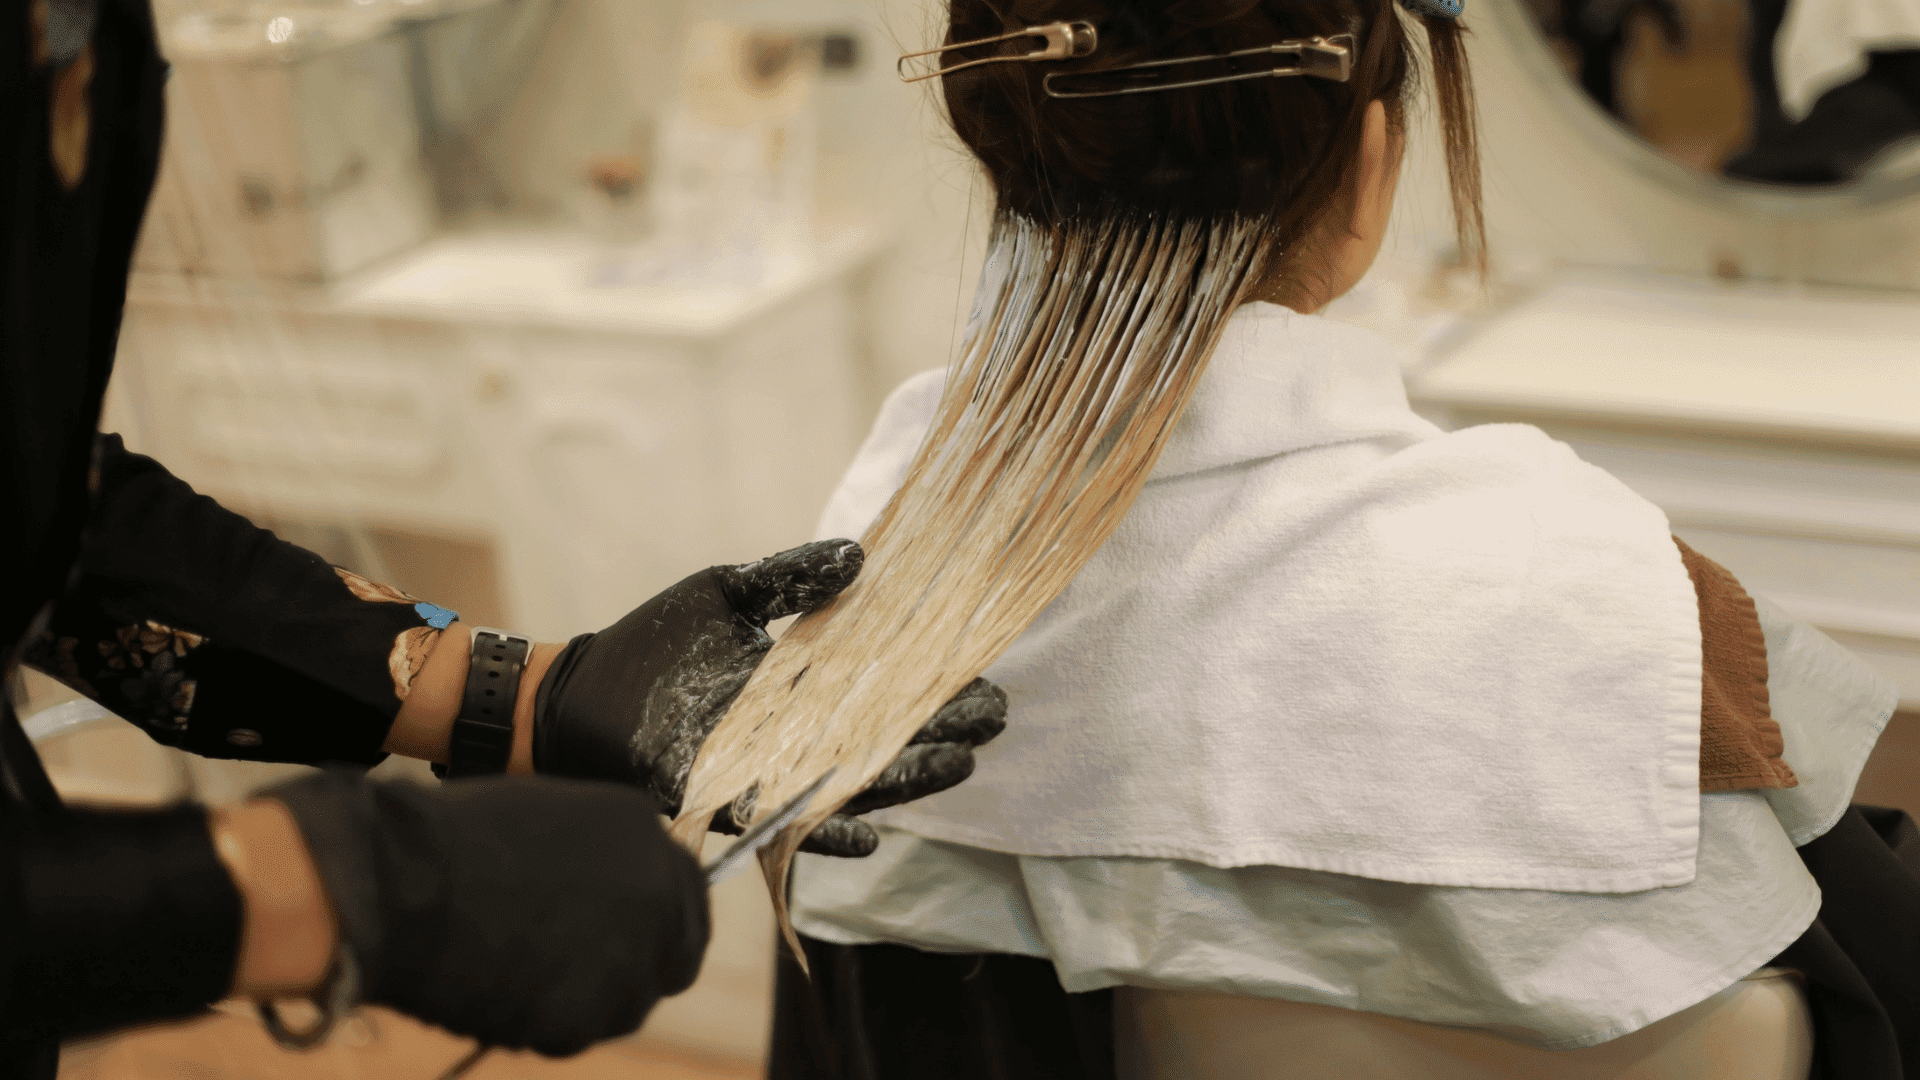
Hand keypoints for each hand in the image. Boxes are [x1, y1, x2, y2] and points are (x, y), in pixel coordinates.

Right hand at [267, 771, 706, 1056]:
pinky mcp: (587, 1014)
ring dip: (592, 997)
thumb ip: (602, 859)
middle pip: (679, 954)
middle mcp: (655, 893)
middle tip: (591, 972)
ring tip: (523, 972)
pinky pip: (578, 1029)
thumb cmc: (451, 842)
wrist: (399, 885)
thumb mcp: (551, 822)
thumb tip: (614, 895)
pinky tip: (502, 990)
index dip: (663, 917)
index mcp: (643, 831)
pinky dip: (548, 1021)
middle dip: (645, 965)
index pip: (689, 891)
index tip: (640, 934)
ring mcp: (628, 957)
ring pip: (628, 1001)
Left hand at [531, 539, 1007, 856]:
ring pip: (849, 784)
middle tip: (992, 719)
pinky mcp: (725, 802)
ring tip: (959, 764)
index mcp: (801, 689)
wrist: (575, 696)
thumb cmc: (649, 645)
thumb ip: (789, 579)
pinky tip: (869, 833)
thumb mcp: (725, 593)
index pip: (880, 688)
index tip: (983, 676)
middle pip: (880, 739)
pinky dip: (824, 832)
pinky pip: (785, 824)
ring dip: (904, 779)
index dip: (931, 686)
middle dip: (939, 732)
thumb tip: (860, 557)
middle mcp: (794, 738)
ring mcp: (765, 775)